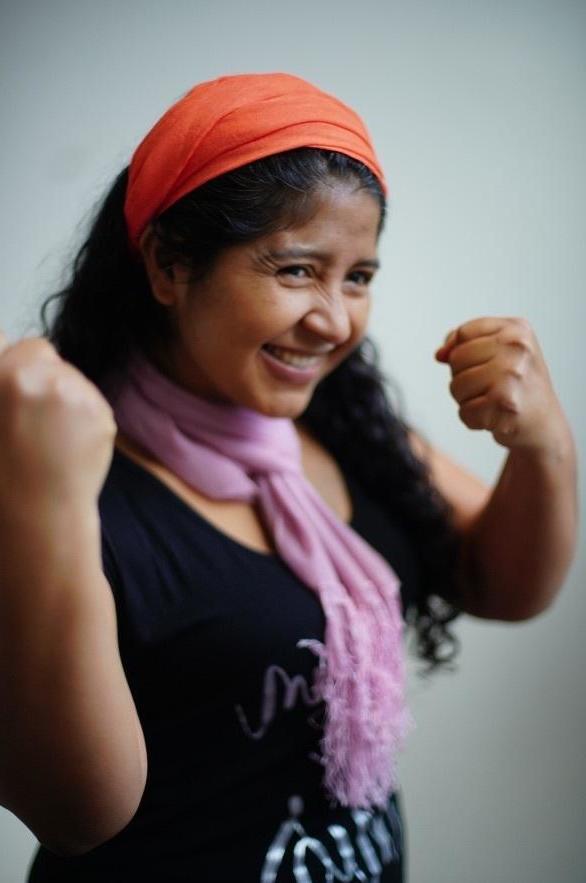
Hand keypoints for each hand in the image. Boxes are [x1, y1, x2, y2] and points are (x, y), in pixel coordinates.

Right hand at [0, 331, 116, 515]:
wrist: (37, 514)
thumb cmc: (2, 474)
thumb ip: (0, 384)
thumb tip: (6, 354)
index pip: (0, 339)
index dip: (4, 357)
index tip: (9, 377)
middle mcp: (34, 376)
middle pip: (38, 349)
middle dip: (34, 371)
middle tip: (28, 411)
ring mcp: (72, 392)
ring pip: (67, 373)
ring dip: (60, 393)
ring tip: (47, 434)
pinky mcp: (100, 409)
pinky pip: (88, 399)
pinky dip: (81, 415)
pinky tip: (67, 444)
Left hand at [434, 317, 566, 450]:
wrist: (543, 424)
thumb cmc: (516, 385)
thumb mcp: (499, 352)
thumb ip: (464, 343)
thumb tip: (440, 354)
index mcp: (517, 329)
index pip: (463, 333)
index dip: (461, 351)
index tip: (481, 364)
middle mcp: (518, 349)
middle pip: (457, 358)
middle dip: (463, 377)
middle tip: (489, 387)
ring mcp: (512, 376)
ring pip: (456, 385)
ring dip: (466, 400)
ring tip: (491, 401)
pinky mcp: (505, 404)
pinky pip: (464, 412)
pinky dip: (473, 419)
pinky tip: (494, 416)